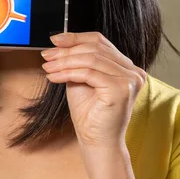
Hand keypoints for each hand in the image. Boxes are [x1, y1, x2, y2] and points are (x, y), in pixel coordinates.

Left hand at [41, 32, 145, 147]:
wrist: (96, 141)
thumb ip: (77, 60)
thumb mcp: (80, 78)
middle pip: (94, 48)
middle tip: (46, 56)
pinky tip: (54, 77)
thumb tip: (58, 41)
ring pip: (90, 59)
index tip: (54, 40)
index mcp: (126, 66)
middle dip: (66, 51)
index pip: (100, 41)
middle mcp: (133, 70)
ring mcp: (130, 79)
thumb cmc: (89, 113)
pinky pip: (89, 73)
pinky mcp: (121, 89)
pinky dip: (67, 73)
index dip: (76, 37)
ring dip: (64, 62)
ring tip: (48, 67)